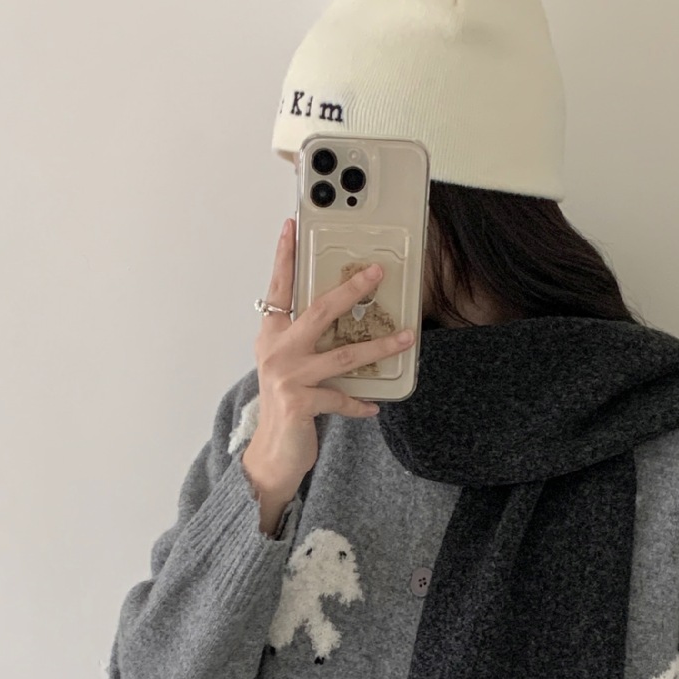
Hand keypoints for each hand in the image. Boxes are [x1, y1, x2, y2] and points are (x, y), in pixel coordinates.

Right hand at [243, 218, 414, 530]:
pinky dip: (360, 402)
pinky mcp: (300, 403)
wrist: (271, 454)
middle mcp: (277, 350)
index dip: (284, 255)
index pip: (279, 287)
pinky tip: (375, 406)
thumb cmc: (286, 405)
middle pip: (320, 310)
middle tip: (377, 273)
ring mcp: (287, 376)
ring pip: (343, 354)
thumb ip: (307, 340)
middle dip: (352, 290)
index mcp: (272, 334)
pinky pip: (342, 398)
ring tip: (407, 338)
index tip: (291, 225)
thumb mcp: (290, 366)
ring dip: (380, 346)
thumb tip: (343, 315)